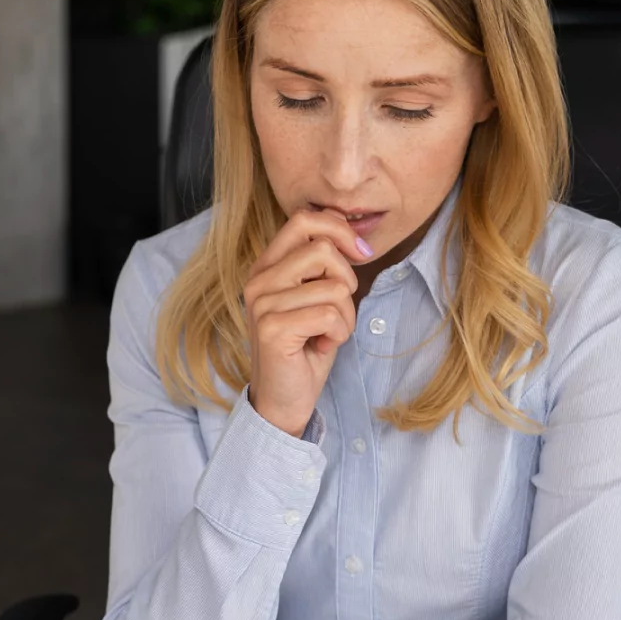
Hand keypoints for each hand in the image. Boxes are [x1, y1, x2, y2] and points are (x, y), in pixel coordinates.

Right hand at [243, 211, 374, 436]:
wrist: (283, 399)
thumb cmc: (305, 348)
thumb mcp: (316, 297)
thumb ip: (324, 264)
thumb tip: (352, 232)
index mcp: (267, 266)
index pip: (304, 219)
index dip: (341, 230)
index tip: (361, 255)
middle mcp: (259, 280)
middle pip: (323, 248)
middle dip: (347, 280)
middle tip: (337, 310)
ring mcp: (262, 303)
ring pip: (334, 287)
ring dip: (345, 317)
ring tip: (326, 335)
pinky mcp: (272, 328)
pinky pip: (330, 315)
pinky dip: (338, 334)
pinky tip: (320, 347)